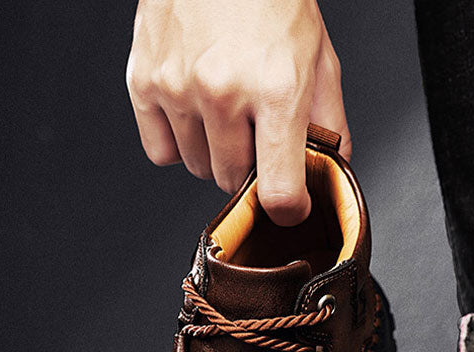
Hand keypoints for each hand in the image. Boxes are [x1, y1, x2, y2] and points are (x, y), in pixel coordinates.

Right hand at [126, 0, 349, 224]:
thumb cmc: (273, 1)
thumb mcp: (321, 60)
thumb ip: (330, 124)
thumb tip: (329, 172)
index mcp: (276, 90)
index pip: (277, 191)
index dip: (287, 209)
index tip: (289, 206)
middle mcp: (222, 91)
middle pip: (233, 183)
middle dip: (250, 170)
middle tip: (257, 136)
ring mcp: (178, 87)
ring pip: (198, 168)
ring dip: (215, 155)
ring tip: (226, 114)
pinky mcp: (143, 80)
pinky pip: (160, 151)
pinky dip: (179, 143)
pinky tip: (194, 114)